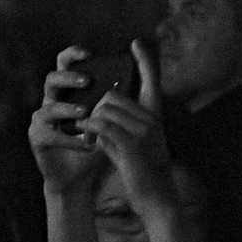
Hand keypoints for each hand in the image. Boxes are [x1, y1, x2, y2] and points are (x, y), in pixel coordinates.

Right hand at [29, 46, 104, 193]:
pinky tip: (87, 145)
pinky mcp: (38, 138)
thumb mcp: (109, 122)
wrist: (82, 179)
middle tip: (86, 81)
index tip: (89, 52)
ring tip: (85, 112)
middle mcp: (52, 102)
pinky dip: (69, 139)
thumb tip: (133, 78)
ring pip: (48, 107)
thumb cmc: (97, 146)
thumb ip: (115, 102)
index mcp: (68, 92)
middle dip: (67, 77)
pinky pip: (50, 134)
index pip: (65, 65)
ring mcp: (42, 120)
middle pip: (52, 79)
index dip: (72, 55)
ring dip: (67, 108)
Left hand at [81, 39, 175, 216]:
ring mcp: (143, 130)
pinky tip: (86, 140)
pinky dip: (90, 131)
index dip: (145, 61)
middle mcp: (151, 118)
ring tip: (88, 137)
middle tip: (90, 126)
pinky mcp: (132, 143)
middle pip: (112, 96)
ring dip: (90, 122)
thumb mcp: (133, 144)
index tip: (136, 43)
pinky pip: (102, 125)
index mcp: (154, 116)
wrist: (155, 197)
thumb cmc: (141, 171)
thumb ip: (120, 126)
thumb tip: (98, 112)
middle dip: (95, 109)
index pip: (152, 81)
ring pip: (104, 109)